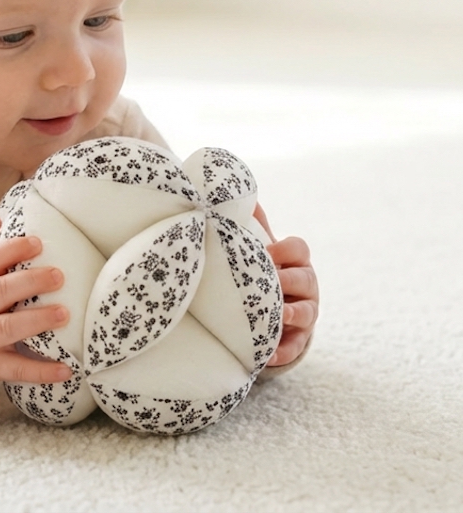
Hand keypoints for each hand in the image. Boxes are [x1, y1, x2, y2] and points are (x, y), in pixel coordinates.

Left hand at [254, 203, 318, 366]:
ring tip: (278, 315)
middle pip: (306, 279)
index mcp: (295, 261)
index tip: (268, 252)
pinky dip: (283, 350)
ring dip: (293, 313)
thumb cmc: (264, 272)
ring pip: (307, 312)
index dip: (286, 249)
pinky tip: (268, 354)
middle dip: (290, 279)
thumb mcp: (261, 249)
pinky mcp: (296, 339)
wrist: (269, 310)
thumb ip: (253, 225)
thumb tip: (238, 193)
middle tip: (272, 281)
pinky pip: (294, 347)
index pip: (300, 249)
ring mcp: (305, 313)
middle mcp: (305, 286)